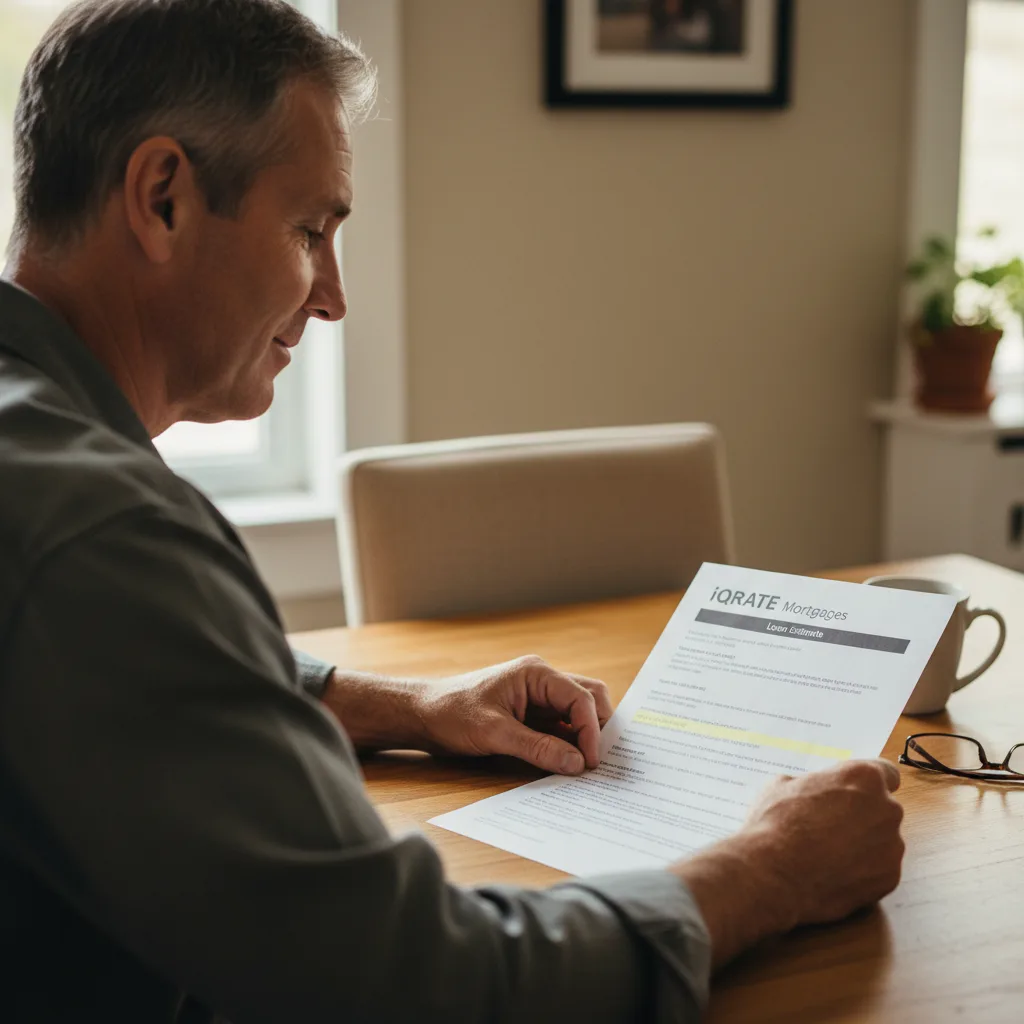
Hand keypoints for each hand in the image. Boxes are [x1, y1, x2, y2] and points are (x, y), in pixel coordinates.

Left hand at [417, 655, 612, 774]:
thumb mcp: (495, 734)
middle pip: (588, 698)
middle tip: (597, 761)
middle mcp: (541, 680)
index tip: (590, 762)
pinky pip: (560, 726)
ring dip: (584, 736)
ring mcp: (537, 696)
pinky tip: (568, 763)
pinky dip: (568, 743)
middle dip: (598, 728)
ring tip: (585, 765)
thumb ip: (538, 748)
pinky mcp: (530, 713)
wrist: (421, 714)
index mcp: (535, 673)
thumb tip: (577, 763)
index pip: (580, 698)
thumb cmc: (451, 714)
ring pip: (577, 712)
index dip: (592, 730)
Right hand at [673, 759, 904, 966]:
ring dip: (861, 845)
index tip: (854, 793)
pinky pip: (877, 870)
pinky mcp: (886, 880)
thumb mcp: (776, 788)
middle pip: (882, 807)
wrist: (768, 872)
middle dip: (860, 816)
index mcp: (860, 776)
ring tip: (823, 855)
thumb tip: (801, 787)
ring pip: (881, 841)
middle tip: (829, 827)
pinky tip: (828, 874)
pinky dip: (859, 872)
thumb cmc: (768, 824)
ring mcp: (888, 846)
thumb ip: (802, 784)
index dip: (864, 783)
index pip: (882, 771)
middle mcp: (883, 808)